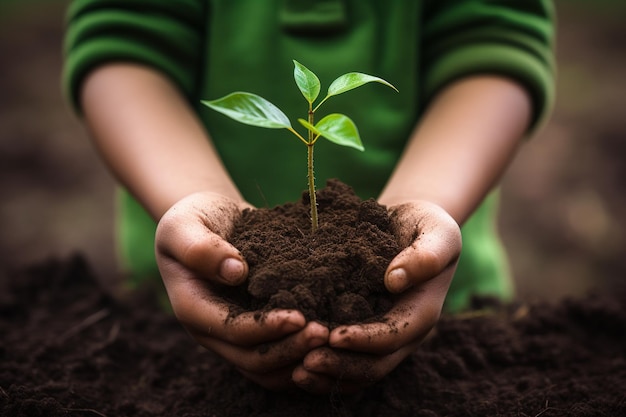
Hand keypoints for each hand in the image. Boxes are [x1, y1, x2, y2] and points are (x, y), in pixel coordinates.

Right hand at [155, 192, 328, 389]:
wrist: (210, 220)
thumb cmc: (194, 218)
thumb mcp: (184, 224)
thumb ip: (200, 247)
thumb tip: (236, 272)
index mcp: (192, 307)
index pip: (231, 330)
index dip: (265, 329)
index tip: (300, 317)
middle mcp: (212, 330)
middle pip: (252, 359)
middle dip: (289, 349)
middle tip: (325, 333)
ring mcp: (233, 335)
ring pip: (267, 368)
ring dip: (299, 359)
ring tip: (330, 339)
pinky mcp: (254, 331)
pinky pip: (278, 359)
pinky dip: (301, 357)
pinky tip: (328, 342)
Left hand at [292, 200, 461, 392]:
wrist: (407, 225)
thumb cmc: (424, 226)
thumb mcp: (438, 232)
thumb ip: (425, 255)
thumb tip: (394, 280)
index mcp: (422, 310)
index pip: (394, 335)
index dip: (365, 340)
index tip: (334, 336)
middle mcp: (403, 331)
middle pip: (375, 364)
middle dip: (341, 365)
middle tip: (306, 362)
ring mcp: (383, 335)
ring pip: (359, 370)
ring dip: (329, 374)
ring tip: (296, 371)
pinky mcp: (364, 331)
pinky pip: (346, 359)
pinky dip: (324, 368)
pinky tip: (295, 364)